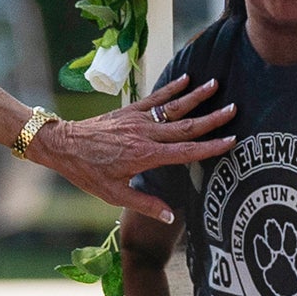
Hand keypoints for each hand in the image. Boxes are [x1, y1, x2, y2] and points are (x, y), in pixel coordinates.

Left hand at [30, 75, 236, 223]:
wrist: (63, 145)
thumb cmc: (88, 172)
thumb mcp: (115, 195)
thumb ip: (145, 205)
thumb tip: (170, 216)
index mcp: (146, 156)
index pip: (186, 151)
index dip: (210, 147)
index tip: (231, 140)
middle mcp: (146, 134)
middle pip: (186, 125)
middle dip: (212, 118)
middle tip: (234, 109)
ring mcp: (138, 120)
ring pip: (173, 107)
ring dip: (196, 96)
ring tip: (216, 85)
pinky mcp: (130, 111)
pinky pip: (155, 98)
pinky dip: (171, 88)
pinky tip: (185, 79)